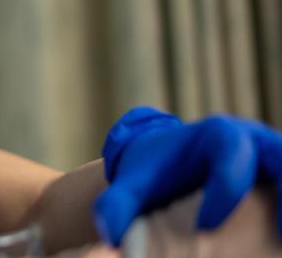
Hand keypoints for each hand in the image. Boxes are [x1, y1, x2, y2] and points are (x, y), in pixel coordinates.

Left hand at [94, 106, 281, 245]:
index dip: (225, 188)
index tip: (205, 225)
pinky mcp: (277, 178)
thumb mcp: (131, 184)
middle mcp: (253, 141)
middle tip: (278, 236)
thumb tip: (111, 235)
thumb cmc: (151, 172)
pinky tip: (279, 242)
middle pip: (281, 156)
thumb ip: (116, 204)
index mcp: (218, 134)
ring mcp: (272, 158)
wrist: (164, 161)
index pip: (231, 154)